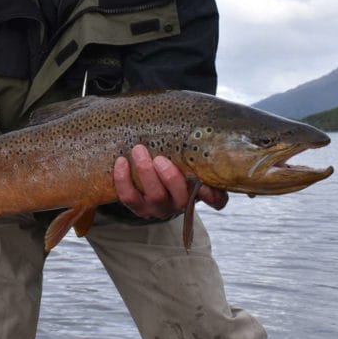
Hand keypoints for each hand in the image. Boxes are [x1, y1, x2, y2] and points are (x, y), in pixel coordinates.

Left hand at [114, 144, 228, 217]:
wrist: (147, 174)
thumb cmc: (172, 159)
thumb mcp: (186, 156)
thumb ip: (194, 149)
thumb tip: (201, 130)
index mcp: (198, 191)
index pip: (216, 200)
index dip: (213, 195)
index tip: (206, 184)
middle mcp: (180, 204)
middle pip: (180, 198)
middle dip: (170, 178)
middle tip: (160, 159)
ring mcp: (158, 208)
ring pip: (154, 197)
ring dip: (146, 173)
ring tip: (139, 151)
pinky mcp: (138, 208)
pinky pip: (128, 197)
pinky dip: (123, 179)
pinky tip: (121, 161)